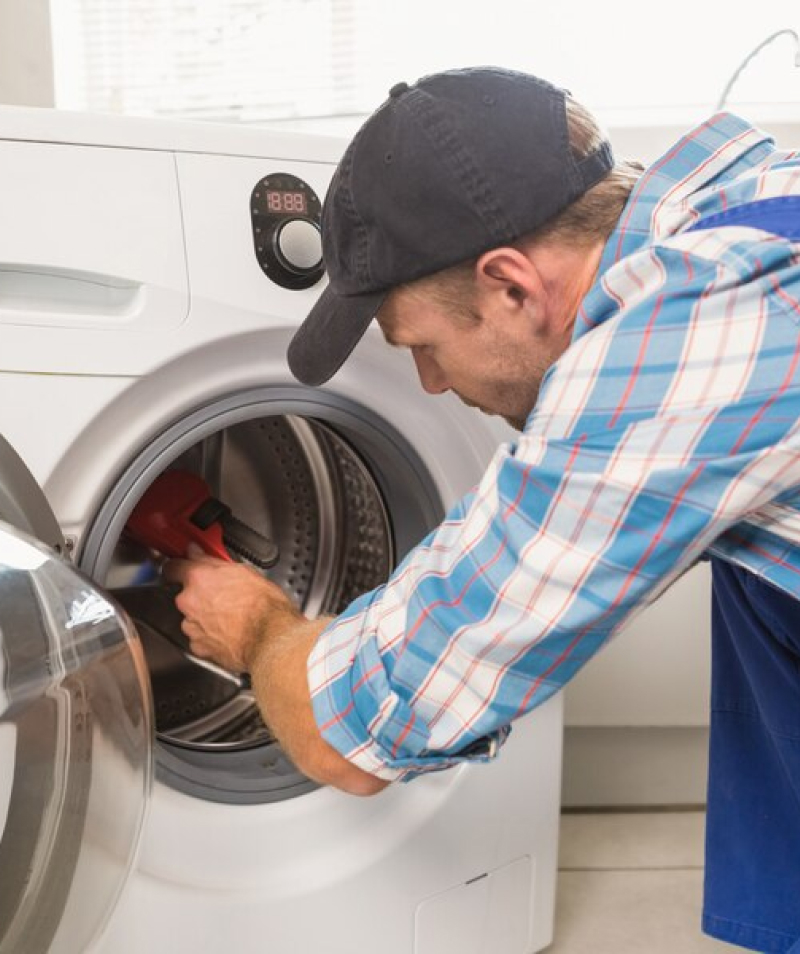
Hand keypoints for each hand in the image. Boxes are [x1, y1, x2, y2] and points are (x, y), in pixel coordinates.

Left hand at [161, 546, 303, 672]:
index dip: (180, 567)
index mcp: (199, 579)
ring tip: (231, 617)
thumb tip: (200, 554)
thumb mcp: (245, 571)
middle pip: (186, 595)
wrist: (270, 638)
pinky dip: (210, 636)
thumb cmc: (263, 606)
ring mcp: (192, 626)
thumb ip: (214, 562)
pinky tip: (229, 632)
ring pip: (192, 617)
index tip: (184, 567)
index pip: (173, 567)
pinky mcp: (199, 647)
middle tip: (225, 596)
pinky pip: (199, 638)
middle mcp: (190, 602)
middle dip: (201, 595)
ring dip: (206, 616)